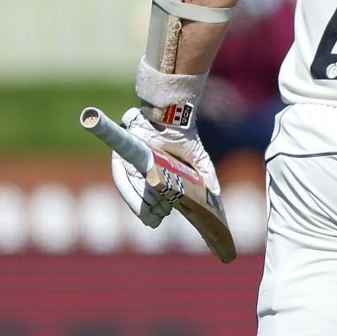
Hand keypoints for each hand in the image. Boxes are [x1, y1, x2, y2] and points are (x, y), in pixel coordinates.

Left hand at [109, 107, 219, 226]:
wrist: (173, 115)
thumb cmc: (184, 135)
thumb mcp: (199, 159)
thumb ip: (207, 177)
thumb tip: (215, 196)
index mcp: (158, 169)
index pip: (155, 193)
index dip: (158, 206)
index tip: (162, 217)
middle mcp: (142, 167)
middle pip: (142, 193)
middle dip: (149, 209)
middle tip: (156, 220)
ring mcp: (131, 161)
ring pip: (131, 189)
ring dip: (139, 206)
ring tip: (149, 217)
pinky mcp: (122, 154)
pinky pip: (121, 177)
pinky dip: (129, 193)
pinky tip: (139, 205)